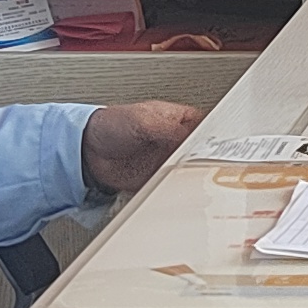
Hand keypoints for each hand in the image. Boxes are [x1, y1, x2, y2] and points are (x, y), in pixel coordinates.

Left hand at [81, 100, 203, 198]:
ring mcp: (168, 160)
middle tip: (210, 165)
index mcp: (177, 119)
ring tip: (196, 178)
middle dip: (206, 159)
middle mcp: (176, 140)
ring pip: (191, 170)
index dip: (214, 136)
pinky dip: (178, 189)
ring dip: (193, 175)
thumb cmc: (110, 125)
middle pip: (201, 151)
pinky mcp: (158, 178)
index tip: (220, 147)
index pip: (205, 126)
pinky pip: (174, 185)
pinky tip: (180, 188)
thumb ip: (169, 129)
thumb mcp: (143, 120)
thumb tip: (190, 137)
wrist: (87, 151)